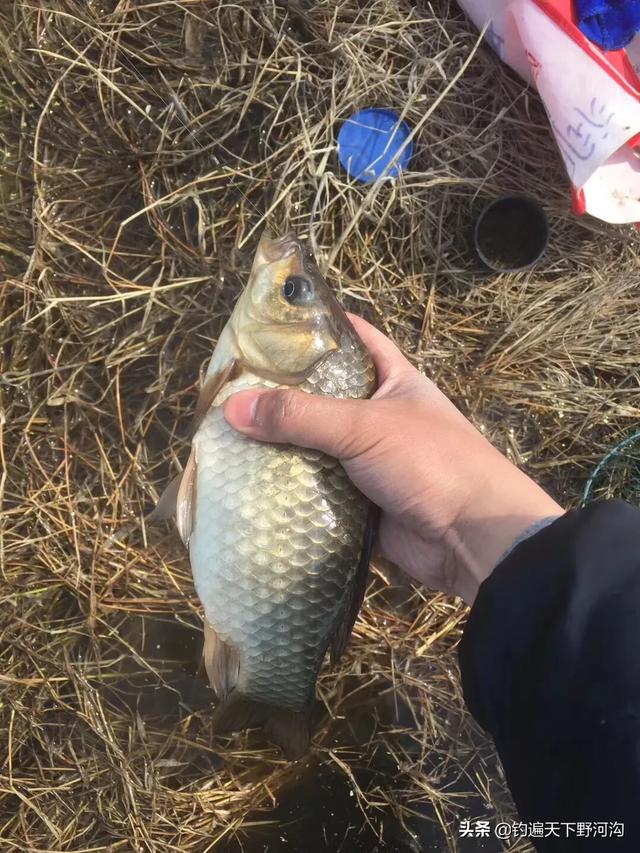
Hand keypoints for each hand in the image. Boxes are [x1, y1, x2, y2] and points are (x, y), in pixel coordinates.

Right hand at [223, 315, 562, 603]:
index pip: (353, 339)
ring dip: (282, 446)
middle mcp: (379, 416)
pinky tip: (250, 483)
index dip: (317, 328)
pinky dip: (291, 487)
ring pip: (316, 445)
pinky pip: (318, 488)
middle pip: (324, 396)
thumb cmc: (430, 462)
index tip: (270, 326)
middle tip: (230, 388)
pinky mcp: (360, 501)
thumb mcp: (364, 426)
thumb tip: (232, 407)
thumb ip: (300, 416)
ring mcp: (369, 460)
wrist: (472, 538)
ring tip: (226, 435)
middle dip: (283, 394)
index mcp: (393, 380)